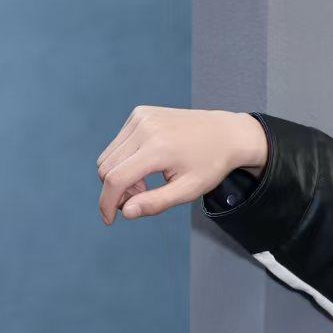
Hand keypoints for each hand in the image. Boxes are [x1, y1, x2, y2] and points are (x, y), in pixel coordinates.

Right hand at [95, 106, 267, 224]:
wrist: (225, 133)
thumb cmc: (210, 165)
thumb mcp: (188, 190)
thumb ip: (156, 203)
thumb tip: (126, 213)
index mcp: (158, 148)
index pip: (115, 179)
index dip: (107, 203)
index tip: (109, 220)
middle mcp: (145, 128)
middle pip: (106, 168)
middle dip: (116, 191)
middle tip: (140, 199)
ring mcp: (141, 117)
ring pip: (108, 156)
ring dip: (119, 176)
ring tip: (146, 184)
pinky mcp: (140, 113)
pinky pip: (118, 144)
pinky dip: (124, 160)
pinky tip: (147, 165)